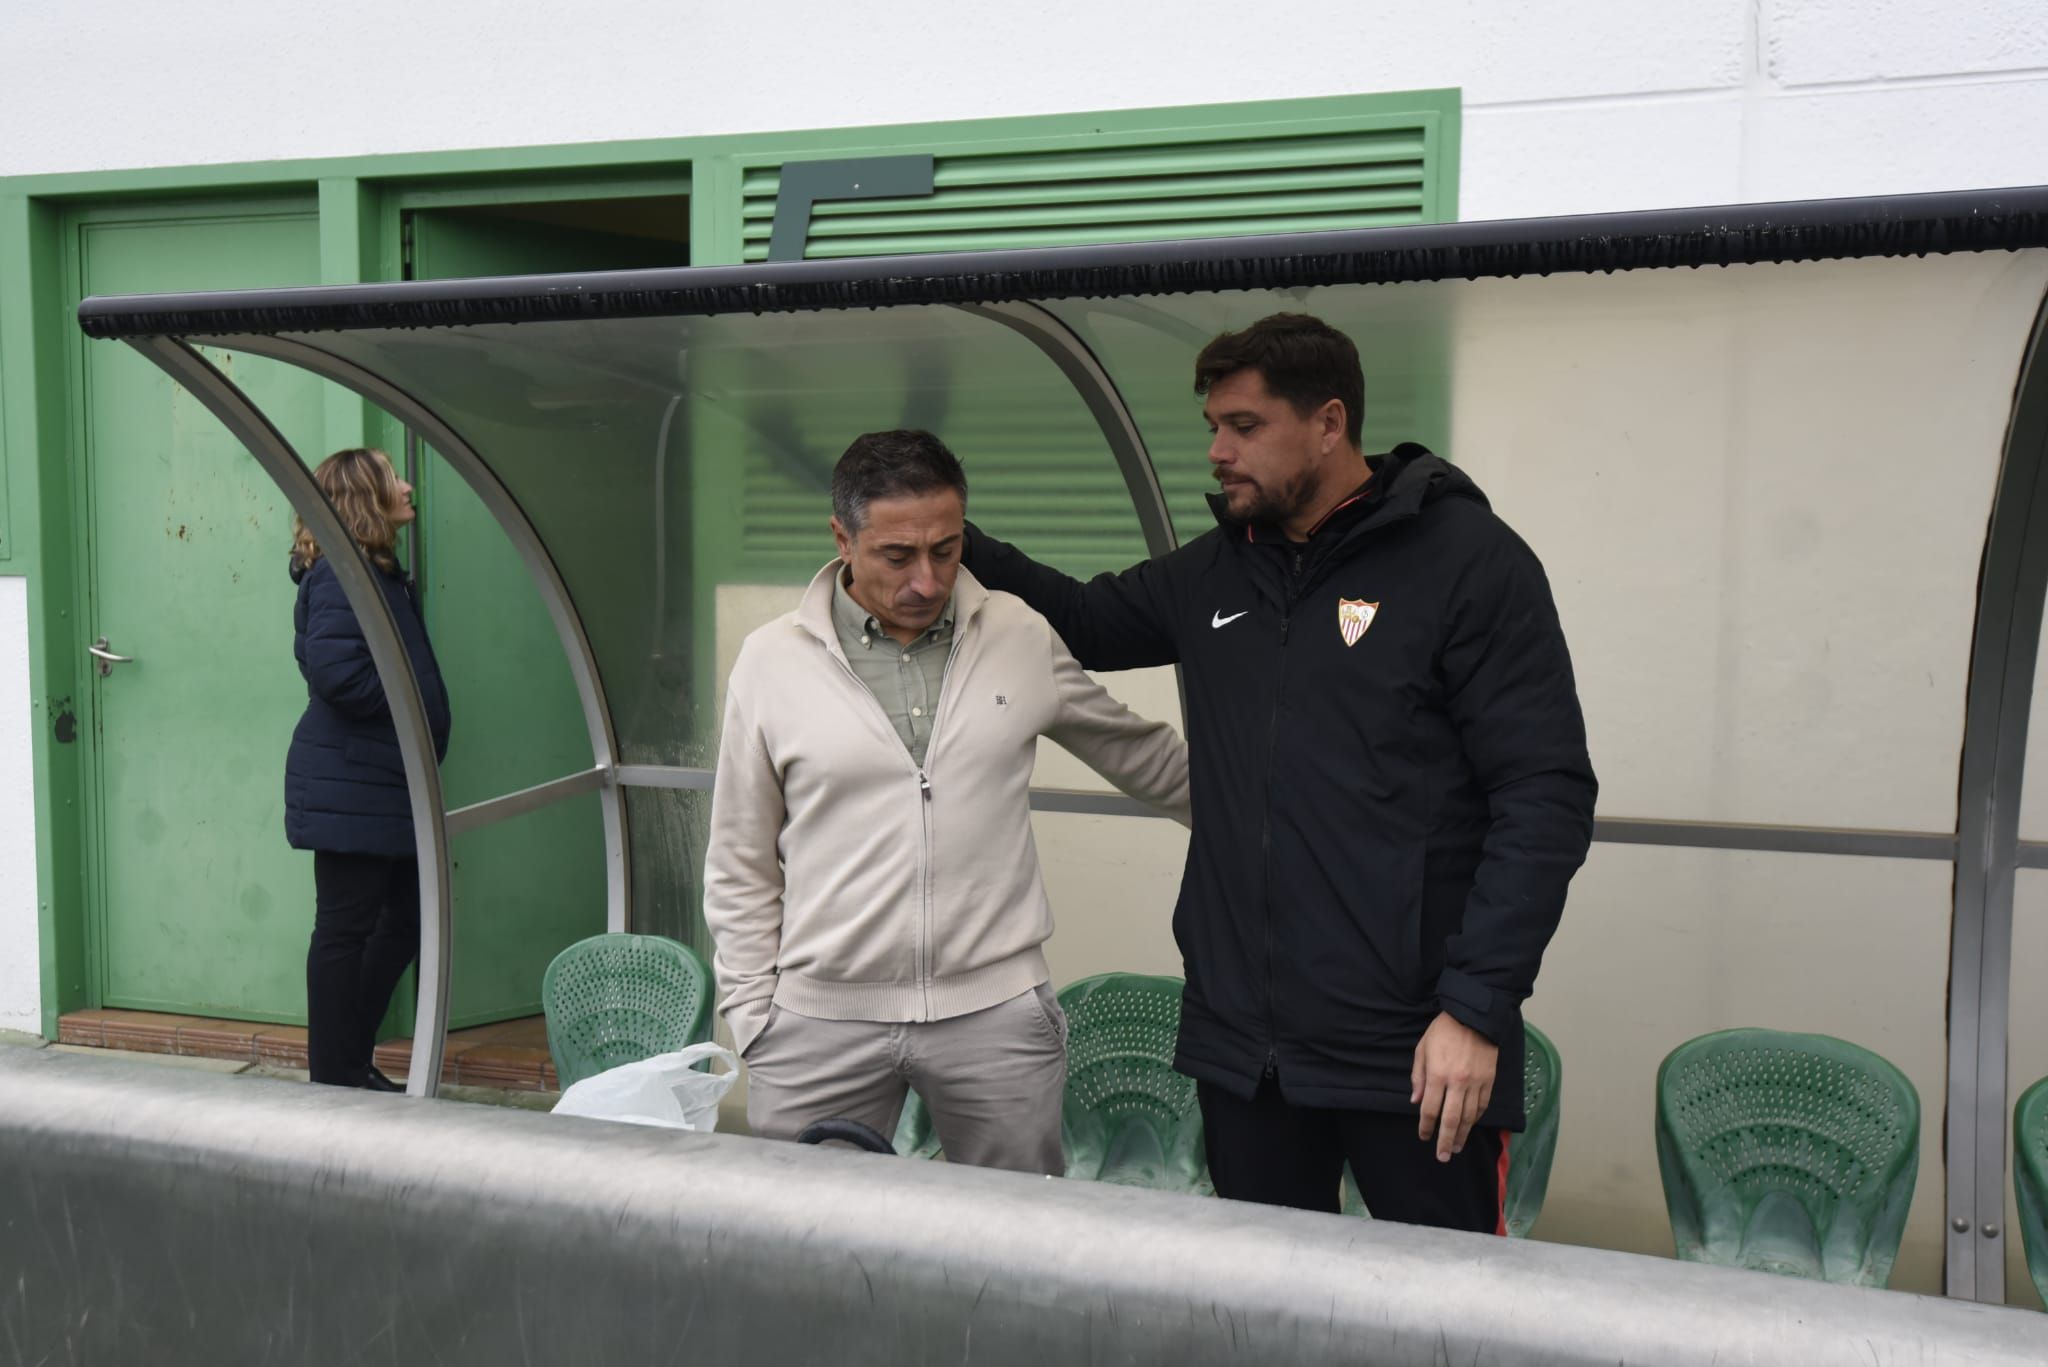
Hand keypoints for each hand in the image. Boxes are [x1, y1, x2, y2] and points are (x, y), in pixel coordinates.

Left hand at [1410, 1012, 1497, 1161]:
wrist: (1474, 1017)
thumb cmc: (1443, 1031)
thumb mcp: (1422, 1049)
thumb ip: (1418, 1077)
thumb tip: (1416, 1101)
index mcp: (1438, 1075)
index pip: (1431, 1109)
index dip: (1426, 1127)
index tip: (1424, 1137)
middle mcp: (1458, 1083)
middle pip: (1451, 1120)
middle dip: (1445, 1140)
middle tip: (1442, 1156)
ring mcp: (1476, 1083)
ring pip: (1469, 1117)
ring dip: (1462, 1134)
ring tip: (1456, 1147)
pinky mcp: (1489, 1081)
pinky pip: (1482, 1106)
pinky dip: (1476, 1119)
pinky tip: (1470, 1126)